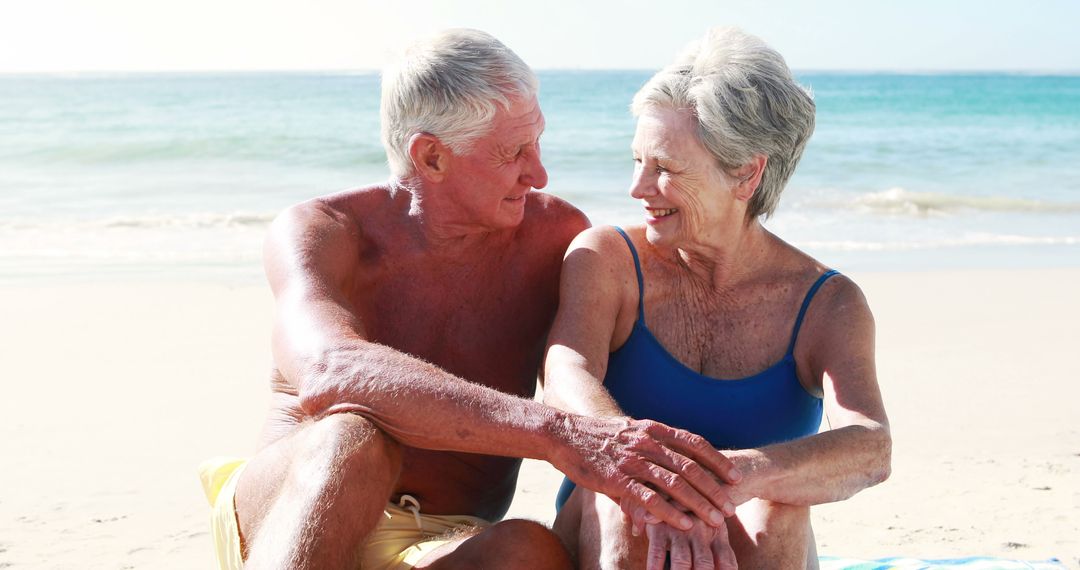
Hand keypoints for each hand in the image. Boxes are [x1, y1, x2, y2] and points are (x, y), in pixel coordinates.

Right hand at [552, 414, 740, 531]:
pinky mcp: (618, 480)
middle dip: (714, 488)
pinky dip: (671, 513)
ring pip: (676, 485)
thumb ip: (650, 450)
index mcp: (653, 429)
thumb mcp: (629, 433)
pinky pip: (651, 499)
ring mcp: (633, 461)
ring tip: (717, 519)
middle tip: (731, 505)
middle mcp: (647, 443)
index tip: (734, 475)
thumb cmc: (597, 437)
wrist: (563, 435)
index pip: (694, 443)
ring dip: (700, 504)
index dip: (717, 460)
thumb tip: (668, 463)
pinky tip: (685, 524)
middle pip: (691, 467)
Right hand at [645, 518, 737, 569]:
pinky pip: (657, 552)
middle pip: (704, 565)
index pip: (727, 563)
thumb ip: (720, 547)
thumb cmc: (694, 510)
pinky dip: (656, 568)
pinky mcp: (659, 526)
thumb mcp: (711, 523)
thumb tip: (728, 568)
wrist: (670, 481)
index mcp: (717, 532)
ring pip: (682, 561)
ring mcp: (679, 529)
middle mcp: (700, 530)